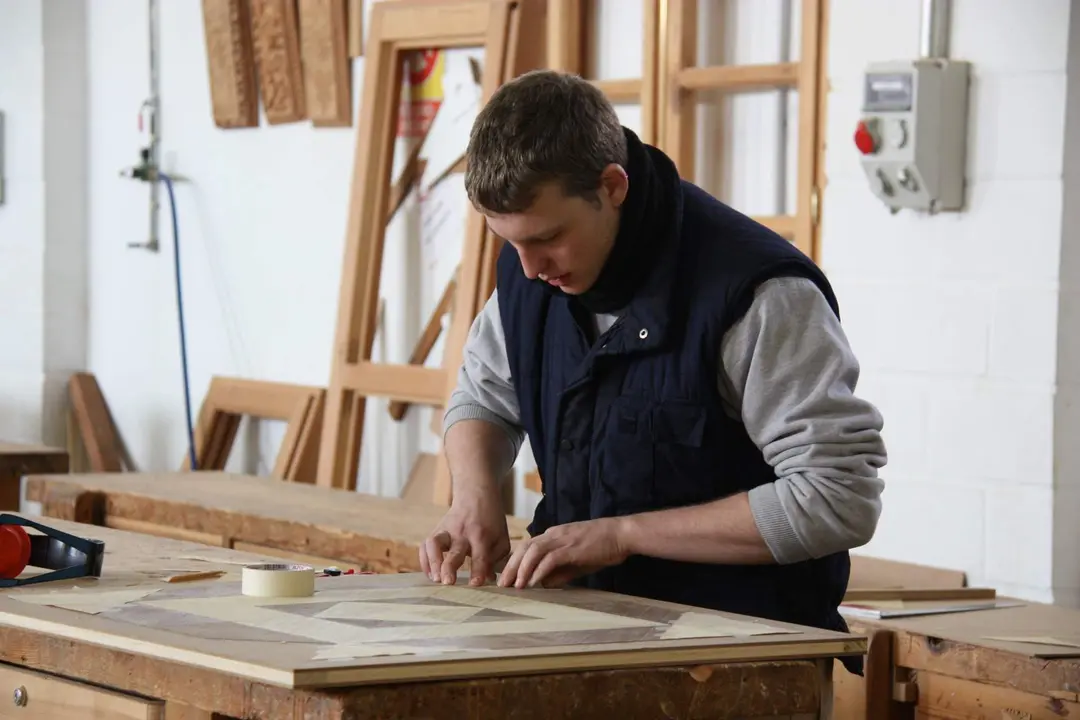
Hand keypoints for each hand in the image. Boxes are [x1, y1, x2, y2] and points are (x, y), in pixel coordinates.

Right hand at [419, 490, 509, 586]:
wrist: (476, 495)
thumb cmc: (491, 521)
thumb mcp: (501, 537)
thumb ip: (496, 559)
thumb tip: (489, 580)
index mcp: (482, 535)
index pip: (480, 555)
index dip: (478, 570)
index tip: (475, 584)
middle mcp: (462, 533)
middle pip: (454, 551)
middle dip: (450, 567)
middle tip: (448, 582)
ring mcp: (447, 531)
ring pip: (434, 545)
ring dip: (433, 563)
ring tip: (435, 579)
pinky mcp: (436, 531)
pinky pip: (425, 545)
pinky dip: (425, 561)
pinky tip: (430, 575)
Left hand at [497, 518, 629, 588]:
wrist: (621, 534)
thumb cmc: (603, 547)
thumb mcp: (578, 562)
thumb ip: (560, 572)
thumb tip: (544, 584)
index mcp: (554, 536)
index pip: (528, 547)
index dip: (515, 562)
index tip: (507, 578)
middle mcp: (554, 534)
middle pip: (524, 548)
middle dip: (511, 566)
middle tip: (502, 584)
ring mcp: (562, 539)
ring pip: (533, 551)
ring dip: (521, 569)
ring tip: (515, 586)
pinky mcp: (571, 547)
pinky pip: (549, 559)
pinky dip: (538, 570)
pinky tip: (533, 583)